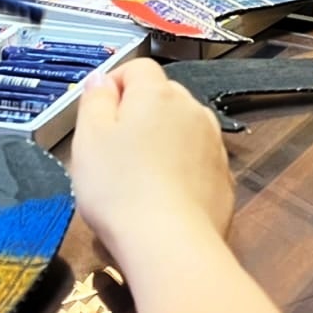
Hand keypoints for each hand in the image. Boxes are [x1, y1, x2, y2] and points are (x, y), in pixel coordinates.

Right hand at [72, 60, 233, 254]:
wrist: (170, 244)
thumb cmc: (120, 189)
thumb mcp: (88, 139)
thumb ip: (94, 101)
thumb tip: (102, 81)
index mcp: (158, 94)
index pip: (138, 67)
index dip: (114, 85)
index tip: (97, 113)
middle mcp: (193, 110)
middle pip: (162, 97)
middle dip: (138, 113)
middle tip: (112, 150)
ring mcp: (214, 144)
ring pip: (182, 129)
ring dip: (163, 140)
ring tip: (138, 176)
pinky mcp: (225, 178)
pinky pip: (197, 161)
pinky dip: (181, 169)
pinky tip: (163, 196)